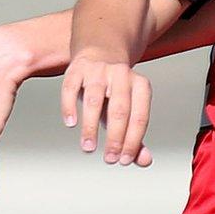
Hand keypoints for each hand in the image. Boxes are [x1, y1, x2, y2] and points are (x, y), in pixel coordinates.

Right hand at [60, 52, 154, 168]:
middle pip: (120, 109)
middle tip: (109, 159)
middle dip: (115, 137)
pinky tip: (71, 123)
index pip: (139, 117)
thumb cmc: (115, 91)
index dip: (133, 141)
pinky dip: (70, 106)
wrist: (100, 53)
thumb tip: (144, 160)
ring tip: (88, 148)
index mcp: (140, 85)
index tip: (124, 160)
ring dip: (91, 126)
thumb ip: (136, 136)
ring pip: (94, 99)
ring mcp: (98, 70)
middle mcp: (121, 75)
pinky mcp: (77, 69)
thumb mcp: (128, 111)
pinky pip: (70, 87)